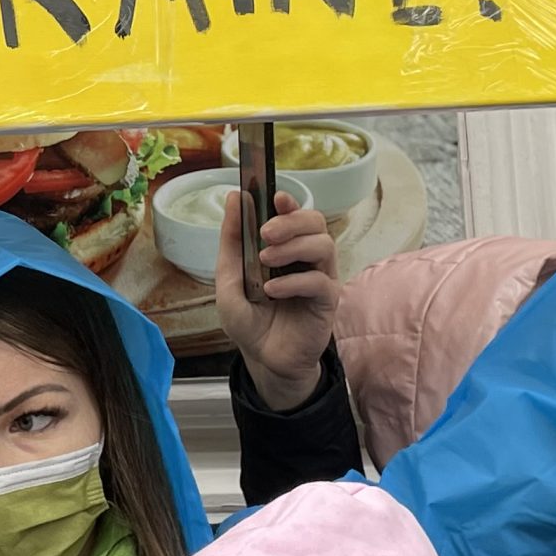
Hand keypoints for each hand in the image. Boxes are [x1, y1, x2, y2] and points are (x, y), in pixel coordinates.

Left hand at [215, 191, 341, 410]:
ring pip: (323, 244)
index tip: (275, 198)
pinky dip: (294, 282)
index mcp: (285, 247)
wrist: (262, 359)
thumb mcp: (228, 278)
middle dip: (291, 220)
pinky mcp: (327, 301)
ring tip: (266, 260)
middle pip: (315, 222)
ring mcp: (320, 278)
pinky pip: (320, 281)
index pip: (296, 213)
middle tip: (265, 233)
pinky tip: (273, 291)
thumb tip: (234, 197)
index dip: (289, 202)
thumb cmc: (249, 318)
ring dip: (293, 246)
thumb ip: (232, 239)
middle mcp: (306, 258)